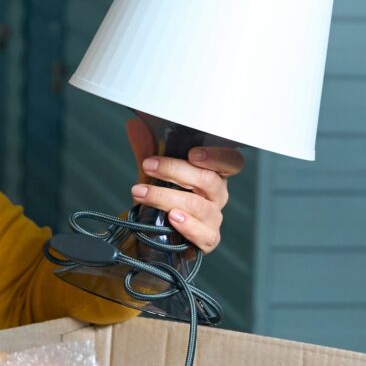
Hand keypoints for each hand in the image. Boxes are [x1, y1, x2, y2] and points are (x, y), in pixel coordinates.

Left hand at [126, 118, 247, 254]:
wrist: (154, 234)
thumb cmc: (163, 199)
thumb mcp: (153, 173)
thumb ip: (147, 150)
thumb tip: (136, 125)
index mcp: (212, 173)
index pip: (230, 161)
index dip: (216, 156)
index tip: (192, 152)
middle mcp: (217, 195)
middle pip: (210, 180)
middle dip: (177, 170)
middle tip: (149, 165)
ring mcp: (214, 218)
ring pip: (199, 206)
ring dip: (167, 197)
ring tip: (142, 193)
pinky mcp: (207, 240)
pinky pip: (205, 234)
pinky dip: (188, 226)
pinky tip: (173, 218)